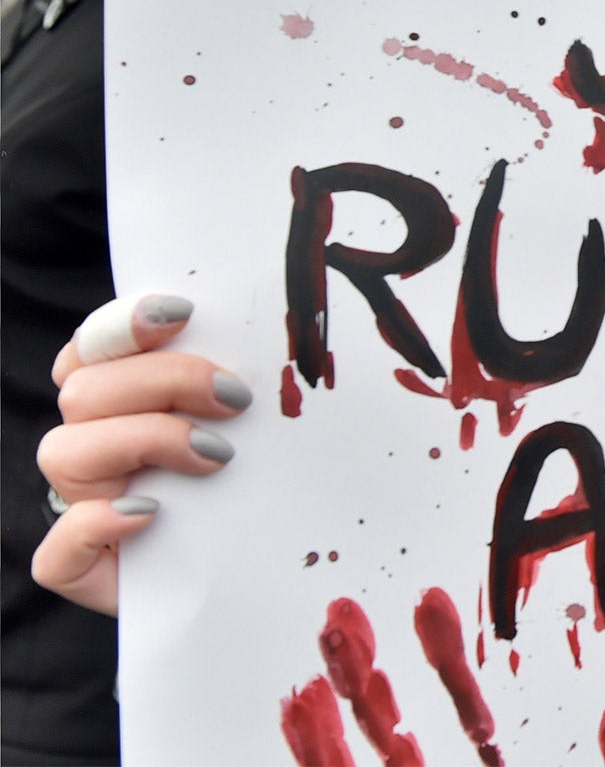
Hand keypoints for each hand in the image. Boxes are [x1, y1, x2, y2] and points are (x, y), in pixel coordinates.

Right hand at [32, 296, 245, 616]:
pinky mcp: (85, 570)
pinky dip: (95, 528)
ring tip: (216, 457)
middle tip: (236, 399)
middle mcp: (94, 447)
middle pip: (86, 390)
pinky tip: (148, 515)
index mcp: (123, 399)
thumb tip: (269, 347)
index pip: (95, 346)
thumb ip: (244, 377)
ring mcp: (82, 508)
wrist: (263, 564)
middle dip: (166, 380)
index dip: (126, 323)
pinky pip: (55, 555)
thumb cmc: (263, 478)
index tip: (184, 313)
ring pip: (64, 453)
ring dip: (145, 441)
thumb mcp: (261, 420)